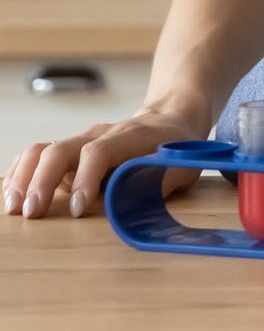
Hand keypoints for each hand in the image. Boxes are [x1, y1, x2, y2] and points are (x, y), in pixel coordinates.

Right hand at [5, 108, 203, 219]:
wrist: (170, 118)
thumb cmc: (174, 146)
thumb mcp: (180, 163)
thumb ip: (159, 181)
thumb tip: (133, 206)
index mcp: (128, 137)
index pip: (98, 151)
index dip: (85, 178)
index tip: (76, 208)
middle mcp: (98, 135)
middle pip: (60, 150)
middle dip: (42, 182)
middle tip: (32, 213)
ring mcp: (80, 142)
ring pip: (42, 150)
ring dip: (23, 178)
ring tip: (13, 208)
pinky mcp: (69, 152)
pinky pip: (37, 157)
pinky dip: (21, 175)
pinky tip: (12, 195)